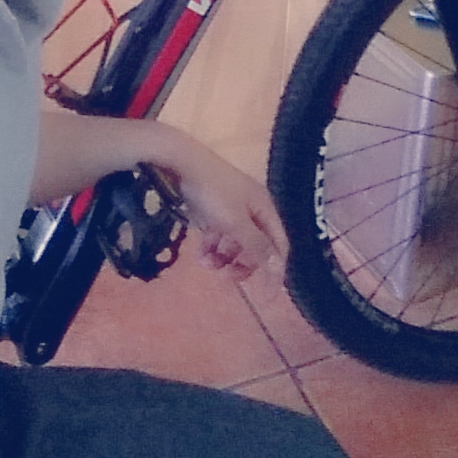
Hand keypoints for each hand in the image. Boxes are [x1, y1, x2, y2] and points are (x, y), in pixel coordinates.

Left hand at [172, 143, 288, 280]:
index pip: (278, 245)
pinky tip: (199, 253)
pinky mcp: (212, 206)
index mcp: (264, 208)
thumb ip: (257, 246)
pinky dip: (212, 246)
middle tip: (226, 278)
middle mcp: (252, 207)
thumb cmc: (212, 192)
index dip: (275, 270)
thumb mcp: (235, 222)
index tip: (266, 296)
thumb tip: (278, 268)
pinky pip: (218, 233)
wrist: (179, 161)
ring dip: (223, 257)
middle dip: (243, 264)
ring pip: (235, 241)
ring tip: (205, 264)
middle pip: (257, 245)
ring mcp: (232, 206)